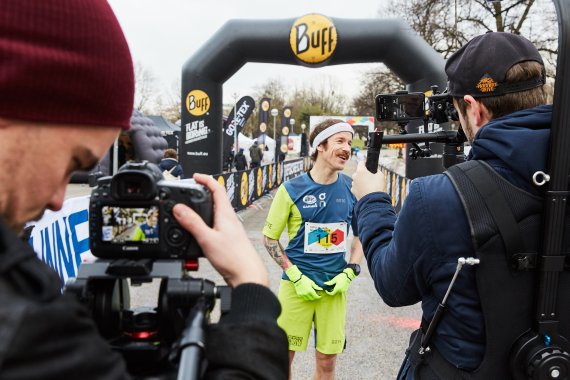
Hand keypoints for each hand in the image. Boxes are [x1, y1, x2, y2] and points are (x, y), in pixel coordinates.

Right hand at [173, 173, 267, 287]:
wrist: (247, 275)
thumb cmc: (233, 258)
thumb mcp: (207, 239)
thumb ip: (193, 223)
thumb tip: (179, 208)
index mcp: (226, 214)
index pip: (217, 189)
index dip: (206, 179)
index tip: (195, 176)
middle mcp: (230, 219)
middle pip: (217, 199)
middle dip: (203, 191)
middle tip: (191, 189)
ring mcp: (230, 229)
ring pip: (217, 211)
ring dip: (205, 206)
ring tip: (193, 206)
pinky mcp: (229, 239)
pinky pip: (217, 223)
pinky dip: (207, 220)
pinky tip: (201, 229)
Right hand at [285, 265, 322, 300]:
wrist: (297, 279)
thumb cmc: (305, 280)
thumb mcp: (312, 282)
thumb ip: (316, 287)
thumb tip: (321, 289)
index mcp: (310, 291)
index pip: (316, 296)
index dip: (318, 297)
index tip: (320, 296)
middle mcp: (306, 294)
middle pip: (312, 298)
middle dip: (315, 297)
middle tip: (316, 295)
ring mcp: (302, 295)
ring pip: (308, 299)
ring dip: (310, 297)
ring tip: (312, 294)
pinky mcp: (299, 295)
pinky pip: (304, 298)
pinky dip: (306, 297)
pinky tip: (307, 294)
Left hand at [324, 268, 355, 295]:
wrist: (348, 276)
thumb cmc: (341, 277)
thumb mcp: (335, 279)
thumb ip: (330, 283)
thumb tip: (324, 284)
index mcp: (338, 288)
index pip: (332, 293)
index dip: (328, 292)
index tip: (326, 290)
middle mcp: (341, 291)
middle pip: (335, 292)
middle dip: (332, 290)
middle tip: (330, 286)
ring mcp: (343, 290)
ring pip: (338, 291)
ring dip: (335, 289)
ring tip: (334, 285)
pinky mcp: (345, 289)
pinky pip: (340, 290)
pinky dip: (338, 289)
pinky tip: (338, 285)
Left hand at [351, 161, 385, 199]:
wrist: (372, 200)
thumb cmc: (377, 186)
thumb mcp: (380, 175)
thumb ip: (376, 170)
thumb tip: (374, 170)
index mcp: (360, 170)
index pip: (361, 162)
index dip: (365, 162)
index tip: (368, 164)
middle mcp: (355, 176)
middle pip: (358, 172)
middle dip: (363, 173)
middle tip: (370, 177)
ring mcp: (353, 184)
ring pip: (357, 179)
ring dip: (361, 180)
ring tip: (368, 185)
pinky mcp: (353, 190)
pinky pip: (356, 186)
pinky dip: (359, 187)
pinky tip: (365, 190)